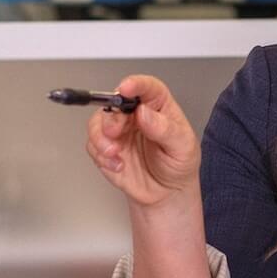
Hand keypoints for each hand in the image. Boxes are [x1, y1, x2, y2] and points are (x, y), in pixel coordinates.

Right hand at [83, 75, 199, 208]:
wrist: (167, 193)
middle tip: (115, 131)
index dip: (135, 84)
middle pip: (115, 103)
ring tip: (114, 153)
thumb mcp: (182, 146)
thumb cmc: (179, 164)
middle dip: (112, 117)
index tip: (125, 88)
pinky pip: (93, 145)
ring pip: (98, 122)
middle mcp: (135, 115)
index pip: (147, 87)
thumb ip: (164, 129)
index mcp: (158, 106)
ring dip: (101, 137)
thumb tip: (145, 113)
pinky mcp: (107, 148)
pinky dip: (101, 155)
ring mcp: (120, 131)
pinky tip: (118, 165)